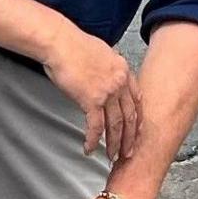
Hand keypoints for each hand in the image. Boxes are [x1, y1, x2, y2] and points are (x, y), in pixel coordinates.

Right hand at [43, 29, 141, 160]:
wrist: (60, 42)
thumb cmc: (73, 45)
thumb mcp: (101, 52)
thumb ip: (108, 67)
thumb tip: (105, 75)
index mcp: (123, 71)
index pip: (136, 100)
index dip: (137, 119)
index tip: (136, 131)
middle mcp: (119, 83)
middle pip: (130, 117)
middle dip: (129, 138)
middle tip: (128, 152)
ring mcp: (107, 92)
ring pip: (115, 125)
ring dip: (114, 144)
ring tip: (111, 156)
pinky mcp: (91, 100)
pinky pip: (95, 126)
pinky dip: (93, 140)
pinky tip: (89, 149)